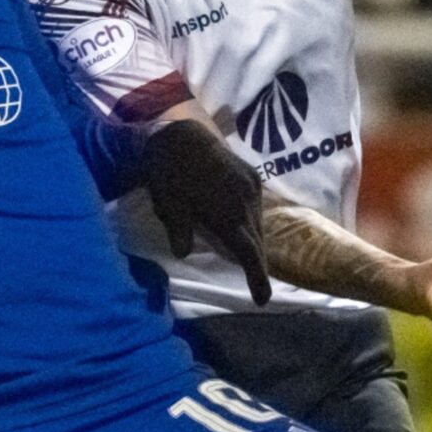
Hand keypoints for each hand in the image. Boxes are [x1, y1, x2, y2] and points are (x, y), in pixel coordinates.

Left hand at [141, 119, 271, 305]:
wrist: (181, 132)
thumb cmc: (170, 172)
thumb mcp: (169, 205)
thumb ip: (179, 231)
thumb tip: (183, 253)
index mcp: (228, 214)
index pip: (249, 253)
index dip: (257, 278)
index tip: (262, 300)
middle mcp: (246, 201)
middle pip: (257, 241)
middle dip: (256, 262)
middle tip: (255, 283)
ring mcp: (252, 186)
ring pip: (259, 223)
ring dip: (253, 240)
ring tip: (247, 255)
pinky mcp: (252, 174)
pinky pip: (257, 207)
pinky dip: (251, 221)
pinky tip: (242, 226)